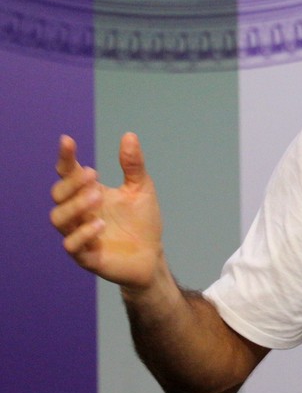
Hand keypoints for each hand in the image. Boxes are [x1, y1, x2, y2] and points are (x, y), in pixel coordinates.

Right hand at [50, 133, 164, 289]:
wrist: (152, 256)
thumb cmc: (142, 221)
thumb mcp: (141, 189)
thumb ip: (133, 165)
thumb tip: (129, 135)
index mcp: (88, 193)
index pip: (67, 173)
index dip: (65, 158)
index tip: (68, 141)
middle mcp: (78, 213)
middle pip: (58, 195)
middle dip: (72, 183)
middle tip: (93, 175)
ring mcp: (79, 234)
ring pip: (59, 219)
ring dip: (74, 206)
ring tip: (97, 197)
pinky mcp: (87, 256)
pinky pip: (72, 245)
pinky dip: (82, 233)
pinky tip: (100, 224)